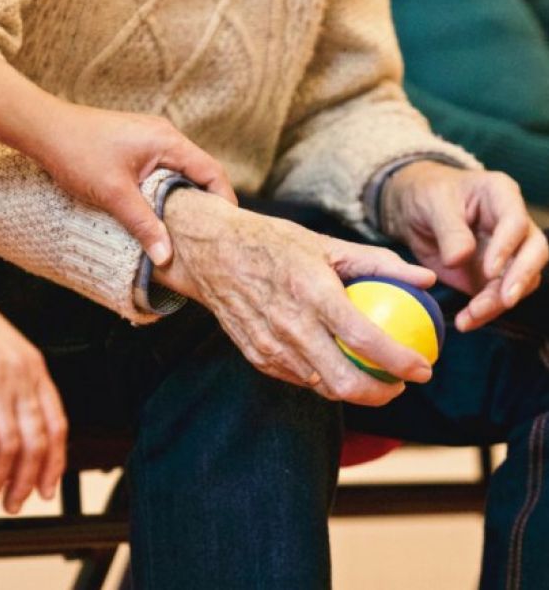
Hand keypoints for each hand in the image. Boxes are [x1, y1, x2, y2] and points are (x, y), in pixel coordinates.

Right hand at [0, 226, 67, 514]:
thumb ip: (10, 374)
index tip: (46, 487)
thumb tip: (10, 411)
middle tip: (15, 504)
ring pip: (12, 445)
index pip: (57, 422)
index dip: (55, 460)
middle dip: (29, 480)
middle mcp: (21, 372)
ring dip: (0, 481)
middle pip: (39, 440)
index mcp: (32, 364)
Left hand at [28, 102, 236, 265]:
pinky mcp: (137, 146)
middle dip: (207, 203)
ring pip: (181, 173)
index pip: (211, 171)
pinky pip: (164, 171)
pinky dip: (168, 191)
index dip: (224, 200)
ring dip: (185, 198)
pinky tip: (161, 212)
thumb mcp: (114, 194)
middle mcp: (164, 136)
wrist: (42, 128)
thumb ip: (144, 224)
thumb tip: (166, 257)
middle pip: (200, 172)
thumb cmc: (77, 152)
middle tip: (209, 234)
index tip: (226, 228)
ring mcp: (150, 139)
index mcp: (167, 141)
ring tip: (187, 229)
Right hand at [155, 189, 436, 406]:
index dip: (400, 361)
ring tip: (372, 376)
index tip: (423, 368)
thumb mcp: (326, 243)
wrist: (213, 253)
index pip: (365, 339)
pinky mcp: (256, 356)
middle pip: (344, 382)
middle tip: (399, 384)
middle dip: (381, 394)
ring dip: (353, 390)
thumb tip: (425, 279)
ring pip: (321, 387)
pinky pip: (298, 379)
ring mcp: (269, 346)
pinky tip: (335, 365)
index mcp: (312, 292)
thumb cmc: (273, 243)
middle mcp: (290, 325)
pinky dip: (323, 379)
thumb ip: (379, 262)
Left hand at [382, 162, 548, 330]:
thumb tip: (460, 259)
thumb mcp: (433, 204)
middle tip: (504, 300)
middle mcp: (513, 224)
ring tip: (472, 316)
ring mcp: (506, 252)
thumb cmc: (427, 195)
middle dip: (520, 278)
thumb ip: (449, 230)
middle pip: (534, 252)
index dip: (506, 247)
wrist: (413, 210)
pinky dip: (484, 312)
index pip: (516, 222)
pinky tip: (466, 322)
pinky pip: (496, 297)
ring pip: (519, 280)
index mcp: (501, 195)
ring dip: (499, 302)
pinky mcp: (491, 275)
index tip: (489, 270)